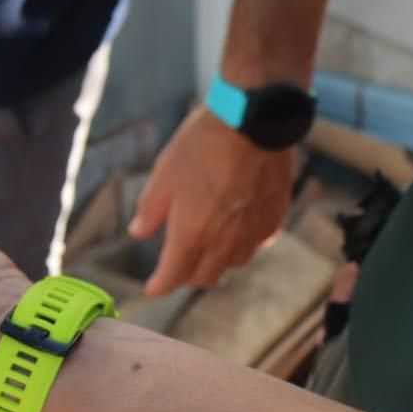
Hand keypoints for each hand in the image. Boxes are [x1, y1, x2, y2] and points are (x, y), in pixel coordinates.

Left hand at [129, 106, 295, 295]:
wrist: (253, 121)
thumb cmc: (202, 144)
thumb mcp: (164, 174)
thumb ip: (150, 209)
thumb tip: (137, 232)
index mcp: (191, 232)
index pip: (173, 275)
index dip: (160, 286)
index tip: (152, 289)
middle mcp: (224, 241)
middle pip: (204, 277)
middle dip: (186, 276)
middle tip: (176, 264)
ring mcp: (253, 232)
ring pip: (232, 265)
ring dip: (215, 262)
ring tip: (206, 245)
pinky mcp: (274, 219)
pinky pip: (257, 245)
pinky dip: (242, 245)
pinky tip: (235, 229)